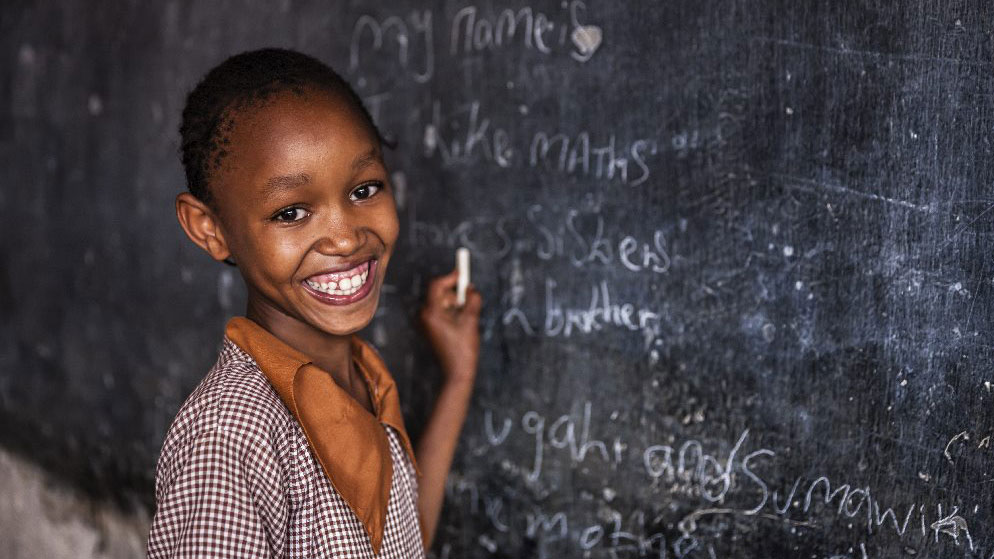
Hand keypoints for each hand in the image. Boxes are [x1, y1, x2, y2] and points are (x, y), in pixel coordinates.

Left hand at [419, 268, 482, 384]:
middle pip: (440, 293)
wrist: (457, 372)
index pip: (437, 285)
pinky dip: (452, 313)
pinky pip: (442, 312)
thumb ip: (472, 300)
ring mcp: (427, 323)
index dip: (450, 277)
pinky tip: (461, 325)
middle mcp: (425, 316)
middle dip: (455, 294)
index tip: (462, 273)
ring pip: (442, 303)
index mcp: (432, 313)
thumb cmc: (463, 349)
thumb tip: (470, 287)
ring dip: (455, 305)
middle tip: (469, 302)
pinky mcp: (432, 328)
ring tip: (466, 319)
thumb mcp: (471, 321)